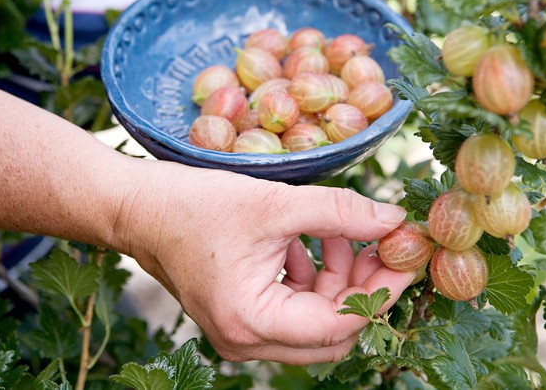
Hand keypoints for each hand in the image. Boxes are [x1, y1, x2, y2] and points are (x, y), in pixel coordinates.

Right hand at [115, 161, 413, 363]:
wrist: (139, 209)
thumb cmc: (194, 205)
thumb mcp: (274, 203)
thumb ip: (340, 213)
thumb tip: (394, 221)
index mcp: (250, 321)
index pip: (338, 324)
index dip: (379, 290)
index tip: (406, 256)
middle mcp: (245, 342)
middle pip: (330, 332)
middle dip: (361, 287)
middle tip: (380, 244)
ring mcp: (241, 334)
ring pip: (314, 321)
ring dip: (336, 279)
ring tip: (336, 232)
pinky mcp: (240, 318)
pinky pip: (293, 310)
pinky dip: (311, 279)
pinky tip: (307, 242)